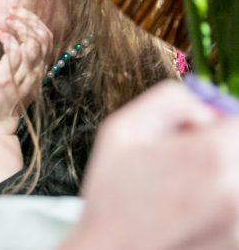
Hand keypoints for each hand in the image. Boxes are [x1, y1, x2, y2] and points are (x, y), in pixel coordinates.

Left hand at [0, 7, 51, 132]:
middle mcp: (36, 73)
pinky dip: (10, 40)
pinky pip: (15, 55)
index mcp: (38, 70)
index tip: (21, 12)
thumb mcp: (13, 75)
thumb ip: (16, 58)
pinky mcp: (8, 80)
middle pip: (44, 38)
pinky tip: (1, 34)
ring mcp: (24, 77)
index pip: (48, 40)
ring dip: (21, 27)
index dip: (37, 22)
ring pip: (34, 44)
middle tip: (14, 10)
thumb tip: (11, 36)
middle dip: (30, 20)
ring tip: (8, 19)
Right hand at [62, 82, 238, 249]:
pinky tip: (189, 210)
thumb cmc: (112, 195)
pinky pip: (234, 205)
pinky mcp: (237, 242)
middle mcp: (235, 188)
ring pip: (236, 177)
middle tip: (186, 161)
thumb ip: (169, 100)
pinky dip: (219, 202)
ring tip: (185, 189)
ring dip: (220, 176)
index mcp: (211, 156)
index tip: (199, 130)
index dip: (219, 121)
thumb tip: (204, 112)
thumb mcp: (122, 130)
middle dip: (220, 148)